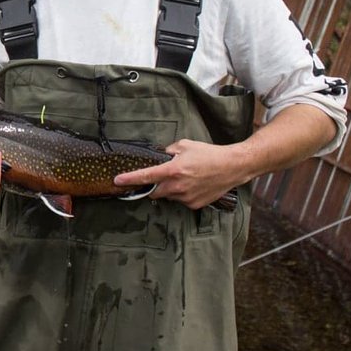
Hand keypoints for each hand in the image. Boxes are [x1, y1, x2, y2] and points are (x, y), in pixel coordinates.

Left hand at [113, 138, 247, 209]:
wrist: (232, 167)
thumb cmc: (209, 154)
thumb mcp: (185, 145)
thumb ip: (168, 151)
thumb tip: (159, 157)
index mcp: (173, 170)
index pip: (146, 176)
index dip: (129, 179)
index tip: (117, 181)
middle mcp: (178, 186)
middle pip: (154, 192)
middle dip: (154, 186)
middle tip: (163, 177)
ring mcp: (186, 198)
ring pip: (168, 196)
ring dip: (170, 189)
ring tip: (185, 178)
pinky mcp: (194, 205)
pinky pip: (181, 201)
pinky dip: (182, 194)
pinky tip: (193, 185)